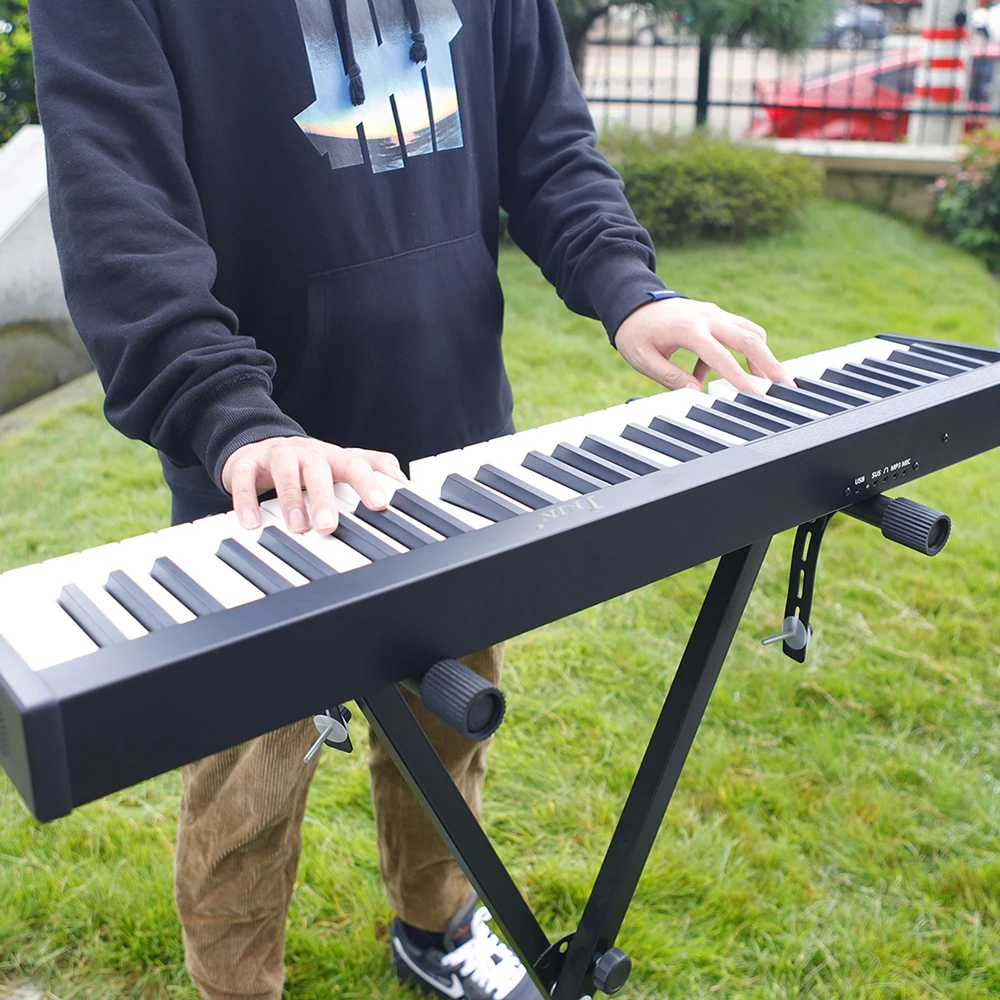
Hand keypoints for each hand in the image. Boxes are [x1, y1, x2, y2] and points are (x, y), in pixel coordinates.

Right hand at [221, 436, 405, 533]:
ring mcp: (276, 455)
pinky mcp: (245, 462)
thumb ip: (374, 468)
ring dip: (290, 498)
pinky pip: (243, 478)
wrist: (259, 442)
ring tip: (296, 527)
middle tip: (328, 526)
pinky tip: (251, 523)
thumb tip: (405, 482)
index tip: (379, 504)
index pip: (355, 463)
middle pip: (318, 468)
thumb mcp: (341, 463)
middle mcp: (306, 452)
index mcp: (332, 456)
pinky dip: (246, 500)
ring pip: (284, 470)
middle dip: (324, 497)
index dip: (368, 482)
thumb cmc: (309, 463)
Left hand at [615, 298, 788, 394]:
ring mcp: (715, 313)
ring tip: (768, 381)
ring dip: (764, 356)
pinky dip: (746, 349)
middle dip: (770, 364)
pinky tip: (732, 370)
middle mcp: (707, 317)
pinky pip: (740, 330)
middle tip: (785, 386)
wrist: (633, 302)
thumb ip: (671, 377)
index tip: (757, 393)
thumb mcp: (644, 359)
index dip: (740, 376)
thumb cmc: (636, 333)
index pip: (720, 356)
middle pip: (749, 339)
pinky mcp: (718, 314)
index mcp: (688, 329)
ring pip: (751, 331)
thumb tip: (697, 393)